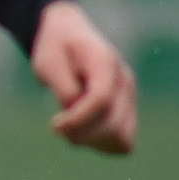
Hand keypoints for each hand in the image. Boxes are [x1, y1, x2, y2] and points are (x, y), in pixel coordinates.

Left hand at [29, 0, 136, 155]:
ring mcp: (130, 96)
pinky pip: (124, 142)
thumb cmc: (55, 49)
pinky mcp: (128, 109)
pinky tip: (84, 132)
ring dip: (92, 141)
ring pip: (121, 138)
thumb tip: (77, 114)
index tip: (54, 125)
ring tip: (72, 129)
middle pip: (113, 124)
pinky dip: (103, 144)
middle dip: (81, 134)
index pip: (100, 100)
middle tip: (59, 126)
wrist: (68, 35)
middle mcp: (124, 80)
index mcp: (105, 63)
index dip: (76, 120)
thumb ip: (63, 89)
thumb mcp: (48, 64)